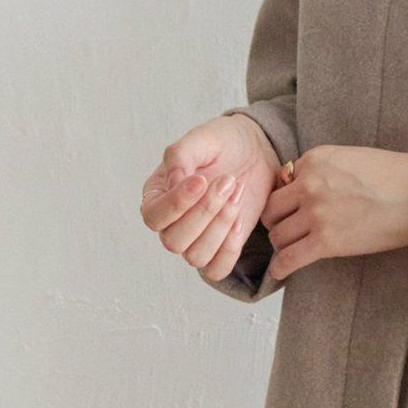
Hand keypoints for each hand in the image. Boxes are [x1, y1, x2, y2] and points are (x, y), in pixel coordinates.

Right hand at [142, 113, 282, 284]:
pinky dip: (230, 249)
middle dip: (204, 213)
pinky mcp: (221, 248)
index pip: (153, 216)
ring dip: (220, 227)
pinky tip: (241, 219)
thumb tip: (174, 182)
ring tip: (236, 194)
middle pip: (173, 242)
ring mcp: (196, 238)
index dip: (176, 204)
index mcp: (157, 195)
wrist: (254, 151)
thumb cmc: (223, 143)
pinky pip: (217, 269)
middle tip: (228, 181)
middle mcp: (172, 222)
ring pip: (195, 257)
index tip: (202, 180)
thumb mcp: (202, 138)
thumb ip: (180, 155)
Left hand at [259, 145, 407, 284]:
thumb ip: (324, 170)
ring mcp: (316, 214)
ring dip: (282, 245)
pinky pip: (290, 258)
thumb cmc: (398, 176)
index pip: (283, 181)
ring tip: (290, 250)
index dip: (289, 197)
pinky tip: (281, 271)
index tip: (295, 209)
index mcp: (315, 160)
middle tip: (287, 230)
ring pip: (278, 235)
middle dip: (277, 221)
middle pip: (272, 209)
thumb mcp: (352, 157)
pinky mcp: (327, 241)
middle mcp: (309, 184)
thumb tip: (308, 188)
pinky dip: (281, 267)